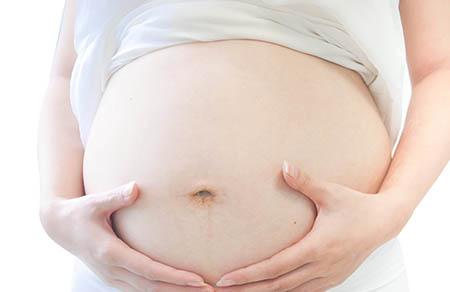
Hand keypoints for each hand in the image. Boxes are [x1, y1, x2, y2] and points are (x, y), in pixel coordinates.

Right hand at [40, 181, 213, 291]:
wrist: (61, 227)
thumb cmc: (81, 211)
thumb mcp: (94, 202)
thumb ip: (114, 196)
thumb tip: (136, 187)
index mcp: (110, 253)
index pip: (149, 271)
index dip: (174, 277)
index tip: (198, 280)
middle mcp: (112, 270)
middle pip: (152, 288)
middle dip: (181, 291)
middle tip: (209, 290)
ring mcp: (112, 277)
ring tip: (200, 291)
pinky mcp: (114, 277)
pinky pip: (140, 289)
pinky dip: (160, 290)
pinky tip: (176, 288)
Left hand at [214, 160, 405, 291]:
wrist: (384, 222)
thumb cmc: (356, 205)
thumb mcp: (331, 192)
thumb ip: (305, 181)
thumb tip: (284, 165)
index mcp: (317, 248)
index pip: (274, 267)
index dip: (248, 275)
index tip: (224, 279)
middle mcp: (321, 267)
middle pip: (277, 286)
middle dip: (248, 290)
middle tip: (221, 290)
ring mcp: (328, 276)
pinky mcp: (333, 278)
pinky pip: (304, 291)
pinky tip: (271, 289)